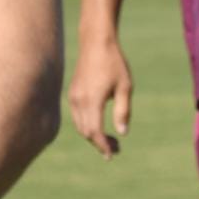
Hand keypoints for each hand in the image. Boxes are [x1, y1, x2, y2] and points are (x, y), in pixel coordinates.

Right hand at [69, 37, 132, 158]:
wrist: (96, 43)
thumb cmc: (115, 63)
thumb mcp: (125, 87)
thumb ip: (123, 110)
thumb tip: (122, 132)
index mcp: (92, 101)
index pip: (95, 132)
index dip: (103, 146)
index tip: (112, 155)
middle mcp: (78, 102)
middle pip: (86, 132)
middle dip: (100, 143)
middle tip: (116, 149)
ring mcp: (73, 97)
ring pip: (80, 125)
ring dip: (93, 135)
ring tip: (111, 140)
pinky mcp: (72, 93)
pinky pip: (77, 116)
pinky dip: (87, 125)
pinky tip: (99, 125)